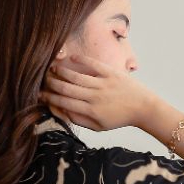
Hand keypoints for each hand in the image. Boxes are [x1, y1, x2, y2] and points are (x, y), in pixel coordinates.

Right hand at [38, 53, 155, 131]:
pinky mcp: (111, 73)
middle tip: (41, 80)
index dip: (50, 97)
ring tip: (52, 68)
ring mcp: (103, 84)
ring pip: (76, 76)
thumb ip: (80, 120)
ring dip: (62, 71)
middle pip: (67, 88)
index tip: (40, 94)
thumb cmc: (118, 119)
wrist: (142, 108)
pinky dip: (81, 60)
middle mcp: (95, 97)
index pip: (64, 102)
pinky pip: (93, 64)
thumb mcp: (99, 127)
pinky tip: (71, 57)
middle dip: (51, 83)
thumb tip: (63, 111)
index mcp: (91, 111)